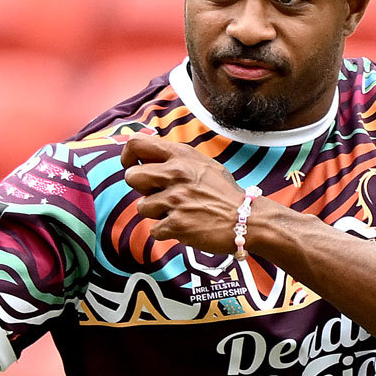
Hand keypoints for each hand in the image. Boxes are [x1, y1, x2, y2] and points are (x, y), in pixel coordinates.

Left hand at [121, 134, 246, 254]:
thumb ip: (175, 158)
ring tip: (180, 212)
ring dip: (157, 212)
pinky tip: (185, 226)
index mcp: (181, 156)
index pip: (137, 143)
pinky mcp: (177, 225)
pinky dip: (166, 231)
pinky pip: (154, 229)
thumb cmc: (223, 192)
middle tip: (158, 194)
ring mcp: (176, 200)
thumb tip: (146, 156)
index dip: (128, 156)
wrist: (247, 219)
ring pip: (142, 206)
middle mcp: (176, 174)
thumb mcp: (202, 164)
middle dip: (141, 188)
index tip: (134, 166)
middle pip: (131, 177)